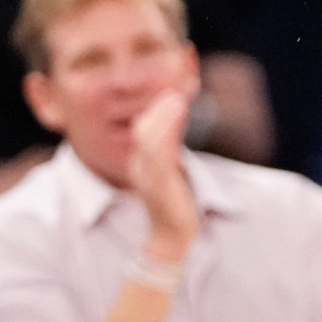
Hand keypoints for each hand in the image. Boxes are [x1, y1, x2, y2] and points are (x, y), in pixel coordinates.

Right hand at [128, 90, 198, 260]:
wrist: (171, 238)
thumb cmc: (175, 202)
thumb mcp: (173, 169)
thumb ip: (173, 143)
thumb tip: (181, 109)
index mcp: (142, 161)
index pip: (145, 126)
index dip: (156, 104)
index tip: (173, 84)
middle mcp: (140, 167)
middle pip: (143, 128)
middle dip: (157, 105)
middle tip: (175, 84)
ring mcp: (147, 178)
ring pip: (148, 141)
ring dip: (163, 117)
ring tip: (177, 98)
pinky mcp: (159, 189)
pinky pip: (159, 159)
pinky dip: (167, 136)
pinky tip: (178, 120)